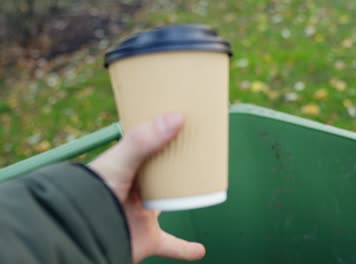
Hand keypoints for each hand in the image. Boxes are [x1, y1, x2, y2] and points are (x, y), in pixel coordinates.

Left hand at [89, 113, 204, 262]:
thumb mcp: (118, 161)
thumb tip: (177, 118)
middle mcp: (135, 191)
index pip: (148, 148)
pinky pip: (172, 245)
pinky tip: (200, 250)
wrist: (80, 234)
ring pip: (169, 205)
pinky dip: (186, 250)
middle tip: (197, 154)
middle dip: (176, 167)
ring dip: (184, 200)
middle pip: (161, 176)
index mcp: (127, 169)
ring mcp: (142, 215)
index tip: (181, 124)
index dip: (163, 137)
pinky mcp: (148, 238)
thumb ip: (143, 141)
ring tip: (202, 191)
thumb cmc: (91, 194)